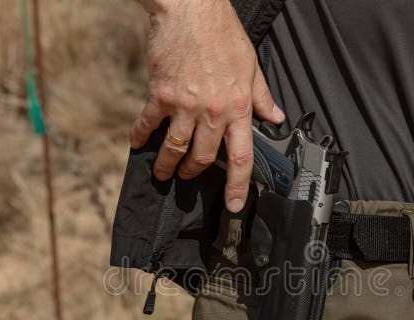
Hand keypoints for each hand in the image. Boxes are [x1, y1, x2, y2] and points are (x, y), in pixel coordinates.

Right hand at [130, 0, 285, 212]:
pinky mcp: (161, 95)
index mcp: (237, 107)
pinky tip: (138, 143)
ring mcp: (185, 105)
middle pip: (203, 158)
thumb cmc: (222, 33)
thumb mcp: (251, 65)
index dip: (238, 185)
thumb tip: (275, 117)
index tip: (233, 205)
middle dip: (194, 174)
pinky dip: (141, 136)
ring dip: (167, 164)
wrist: (191, 9)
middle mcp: (212, 112)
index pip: (240, 156)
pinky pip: (149, 124)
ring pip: (175, 148)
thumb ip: (261, 96)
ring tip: (163, 171)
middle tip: (188, 177)